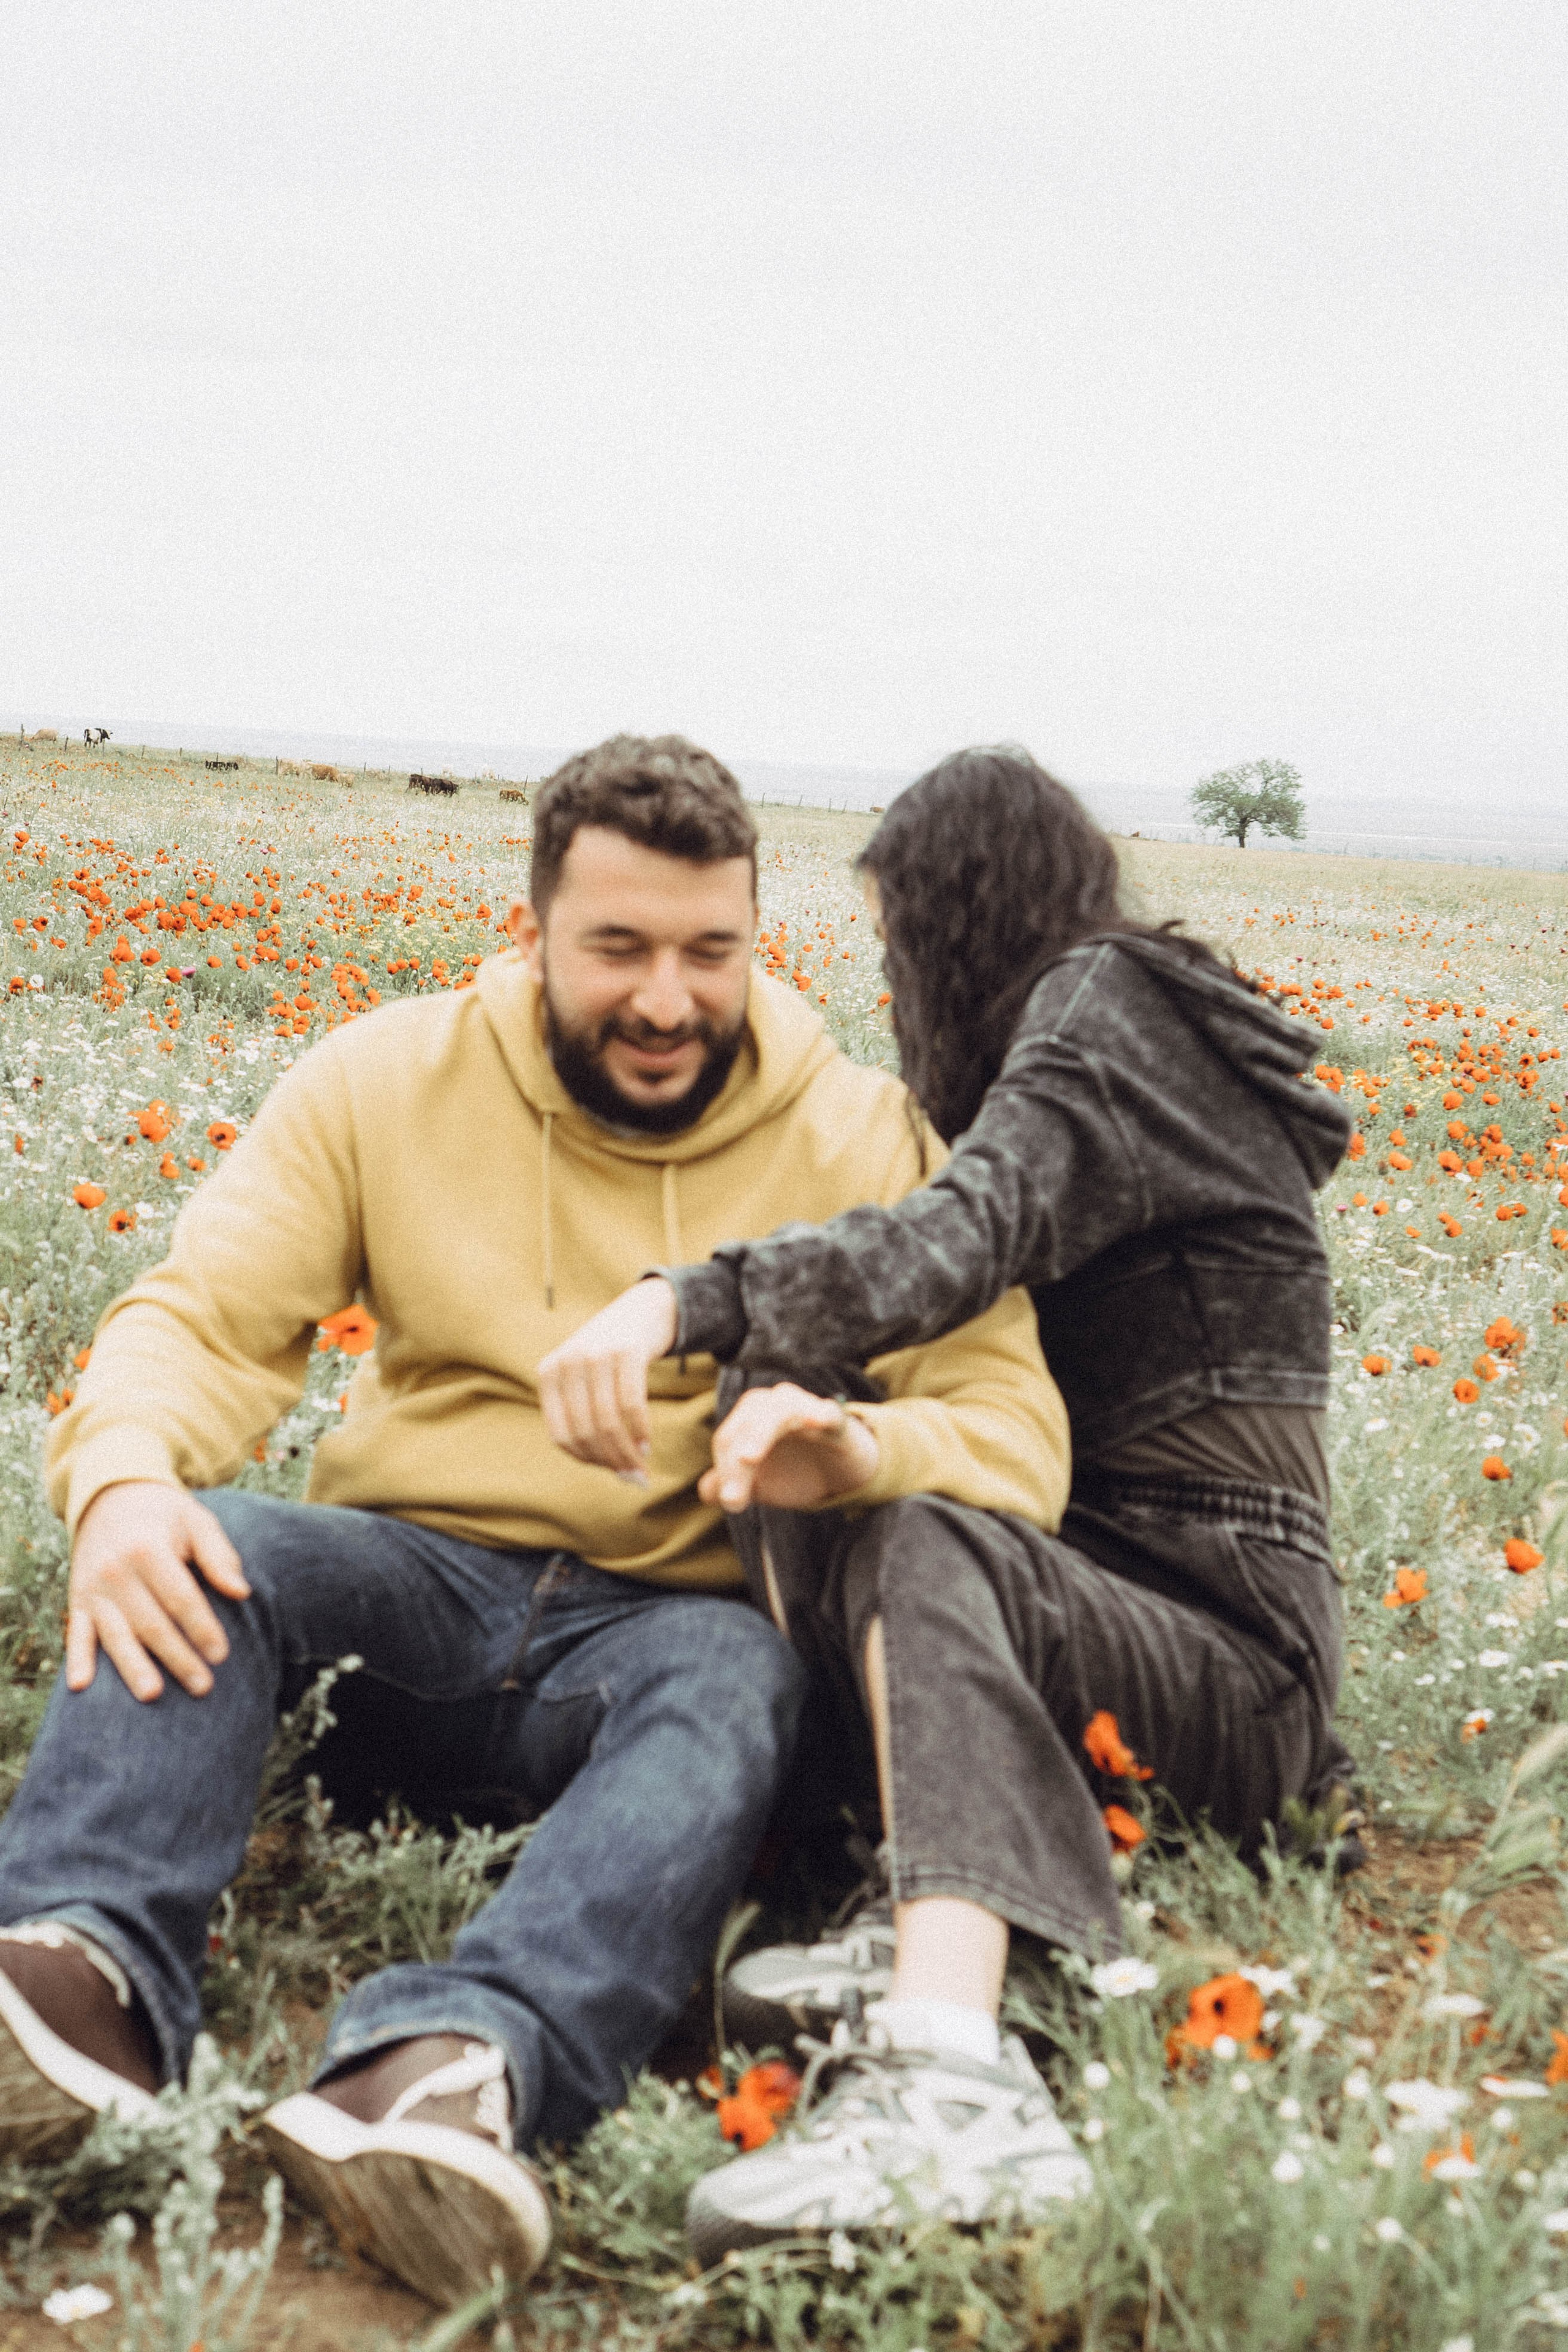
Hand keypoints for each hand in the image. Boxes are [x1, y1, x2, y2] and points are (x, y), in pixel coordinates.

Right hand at [67, 1482, 250, 1702]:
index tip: (222, 1654)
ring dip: (134, 1667)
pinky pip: (75, 1634)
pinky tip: (81, 1687)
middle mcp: (116, 1571)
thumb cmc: (164, 1514)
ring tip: (153, 1695)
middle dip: (178, 1657)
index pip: (180, 1598)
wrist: (110, 1495)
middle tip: (203, 1686)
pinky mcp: (77, 1599)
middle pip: (151, 1623)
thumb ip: (219, 1556)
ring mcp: (93, 1588)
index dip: (202, 1628)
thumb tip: (242, 1592)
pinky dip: (77, 1659)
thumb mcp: (197, 1520)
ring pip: (116, 1635)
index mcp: (148, 1549)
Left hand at [538, 1278, 678, 1475]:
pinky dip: (640, 1431)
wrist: (643, 1308)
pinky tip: (647, 1445)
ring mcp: (596, 1354)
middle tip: (633, 1478)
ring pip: (608, 1421)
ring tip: (641, 1469)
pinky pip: (631, 1404)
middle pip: (586, 1430)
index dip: (586, 1460)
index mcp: (548, 1372)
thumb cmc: (612, 1354)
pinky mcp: (626, 1350)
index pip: (561, 1434)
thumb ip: (580, 1411)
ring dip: (627, 1453)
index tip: (610, 1472)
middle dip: (610, 1461)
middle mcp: (568, 1362)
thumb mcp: (583, 1375)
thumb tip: (598, 1462)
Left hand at [698, 1384, 878, 1513]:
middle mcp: (772, 1404)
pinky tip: (817, 1421)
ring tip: (749, 1458)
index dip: (726, 1471)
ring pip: (777, 1413)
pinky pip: (828, 1412)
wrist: (841, 1474)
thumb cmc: (795, 1471)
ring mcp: (805, 1407)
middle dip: (736, 1463)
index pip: (727, 1440)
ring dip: (761, 1434)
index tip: (732, 1504)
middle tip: (733, 1500)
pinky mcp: (836, 1419)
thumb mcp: (760, 1485)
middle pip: (746, 1426)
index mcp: (749, 1417)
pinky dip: (821, 1414)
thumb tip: (707, 1491)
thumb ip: (730, 1486)